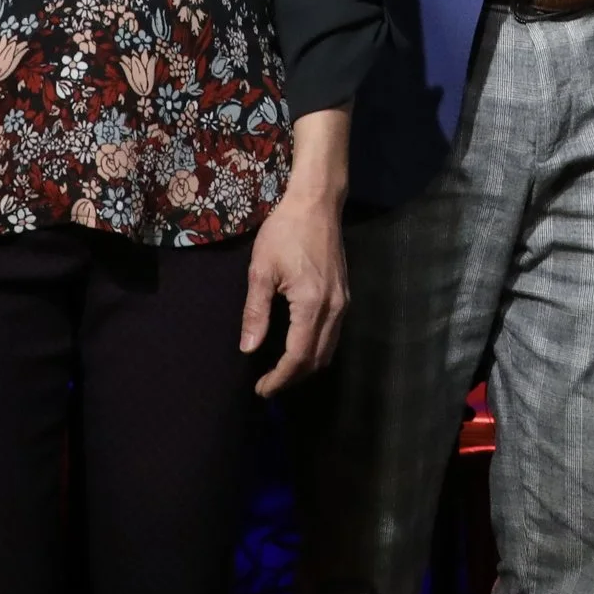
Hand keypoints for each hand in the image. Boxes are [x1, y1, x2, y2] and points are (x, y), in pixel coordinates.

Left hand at [243, 178, 349, 397]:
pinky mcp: (345, 296)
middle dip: (292, 378)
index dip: (279, 378)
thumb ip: (255, 312)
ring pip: (329, 350)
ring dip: (306, 366)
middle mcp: (335, 309)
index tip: (261, 389)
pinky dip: (316, 350)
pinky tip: (297, 347)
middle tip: (267, 384)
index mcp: (312, 304)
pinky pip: (333, 335)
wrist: (316, 203)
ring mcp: (344, 303)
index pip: (298, 356)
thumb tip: (248, 349)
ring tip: (280, 371)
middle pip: (317, 359)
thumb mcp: (261, 270)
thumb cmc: (285, 232)